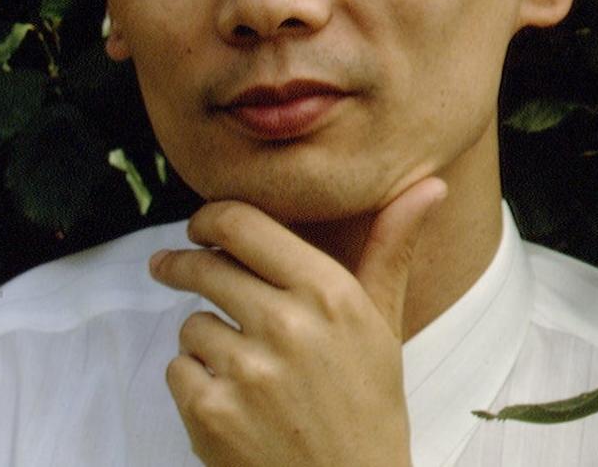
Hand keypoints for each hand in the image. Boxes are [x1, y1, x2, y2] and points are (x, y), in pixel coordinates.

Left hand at [148, 177, 446, 466]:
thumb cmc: (366, 408)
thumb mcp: (383, 328)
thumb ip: (390, 251)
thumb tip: (429, 184)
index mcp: (329, 294)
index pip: (240, 224)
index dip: (207, 220)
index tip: (197, 228)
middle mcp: (287, 326)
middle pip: (203, 267)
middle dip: (181, 266)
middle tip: (167, 268)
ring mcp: (246, 371)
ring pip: (190, 324)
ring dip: (202, 338)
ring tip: (242, 368)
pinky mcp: (212, 412)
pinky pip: (177, 369)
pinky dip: (193, 383)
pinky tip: (231, 401)